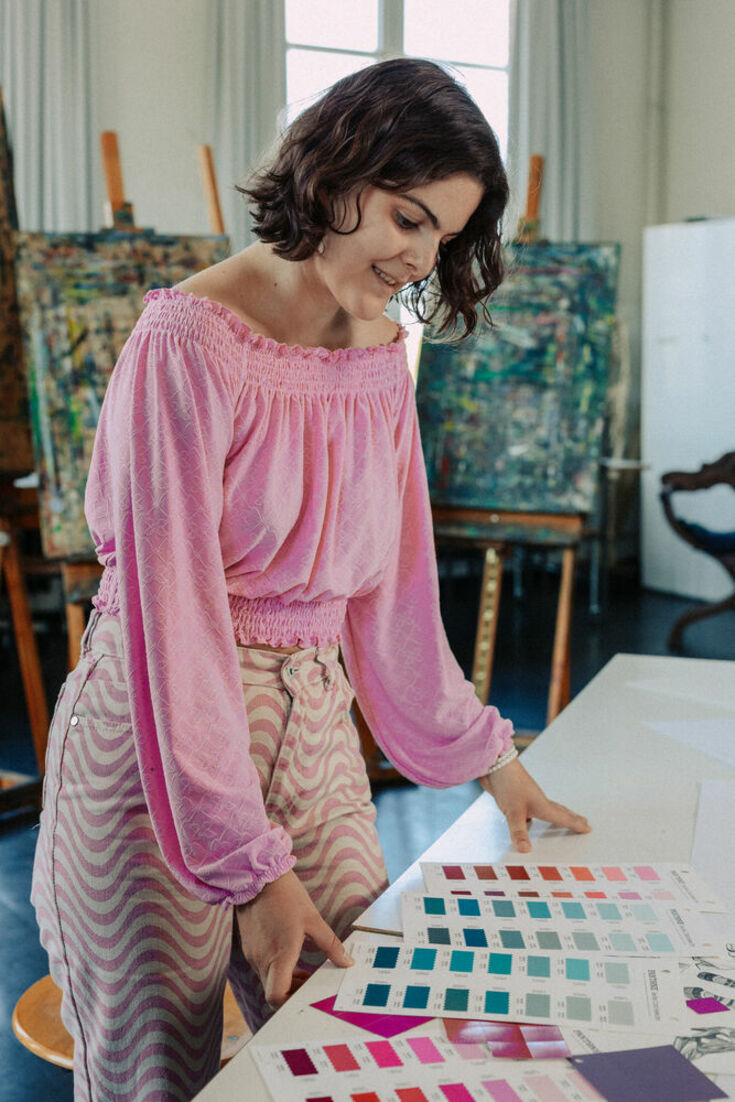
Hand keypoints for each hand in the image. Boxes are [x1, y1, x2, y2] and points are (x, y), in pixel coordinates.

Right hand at [235, 869, 352, 1008]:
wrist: (257, 875)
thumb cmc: (286, 895)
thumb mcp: (313, 919)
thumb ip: (330, 945)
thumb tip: (346, 961)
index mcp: (278, 955)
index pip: (276, 996)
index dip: (290, 1002)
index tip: (306, 995)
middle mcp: (261, 959)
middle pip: (274, 992)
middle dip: (293, 992)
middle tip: (311, 983)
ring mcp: (252, 953)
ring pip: (268, 980)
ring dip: (285, 980)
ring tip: (305, 970)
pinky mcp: (248, 946)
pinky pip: (263, 967)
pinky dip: (276, 968)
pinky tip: (290, 955)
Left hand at [479, 757, 590, 852]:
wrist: (494, 764)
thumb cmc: (508, 783)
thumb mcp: (513, 811)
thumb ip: (519, 831)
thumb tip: (526, 850)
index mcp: (542, 805)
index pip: (563, 817)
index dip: (575, 824)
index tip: (588, 828)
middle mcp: (537, 801)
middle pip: (559, 811)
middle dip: (571, 818)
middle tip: (583, 821)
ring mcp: (527, 798)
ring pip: (546, 810)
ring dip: (556, 815)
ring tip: (562, 820)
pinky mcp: (516, 797)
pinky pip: (530, 810)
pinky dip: (535, 816)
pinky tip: (528, 819)